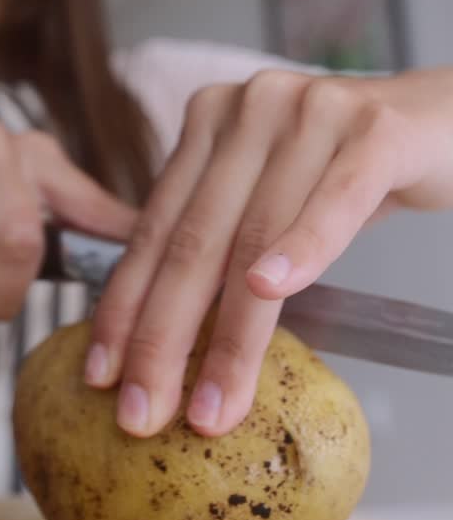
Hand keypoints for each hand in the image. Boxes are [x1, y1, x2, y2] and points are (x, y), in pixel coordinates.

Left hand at [85, 66, 452, 437]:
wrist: (441, 122)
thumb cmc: (349, 170)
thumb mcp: (274, 194)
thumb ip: (220, 235)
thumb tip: (160, 333)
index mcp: (212, 121)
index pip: (156, 226)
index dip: (124, 304)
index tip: (99, 373)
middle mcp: (250, 107)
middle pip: (195, 239)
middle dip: (162, 336)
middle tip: (142, 412)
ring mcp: (311, 111)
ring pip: (256, 236)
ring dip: (230, 333)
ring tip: (212, 404)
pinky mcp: (374, 130)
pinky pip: (333, 202)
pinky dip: (300, 250)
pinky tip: (270, 293)